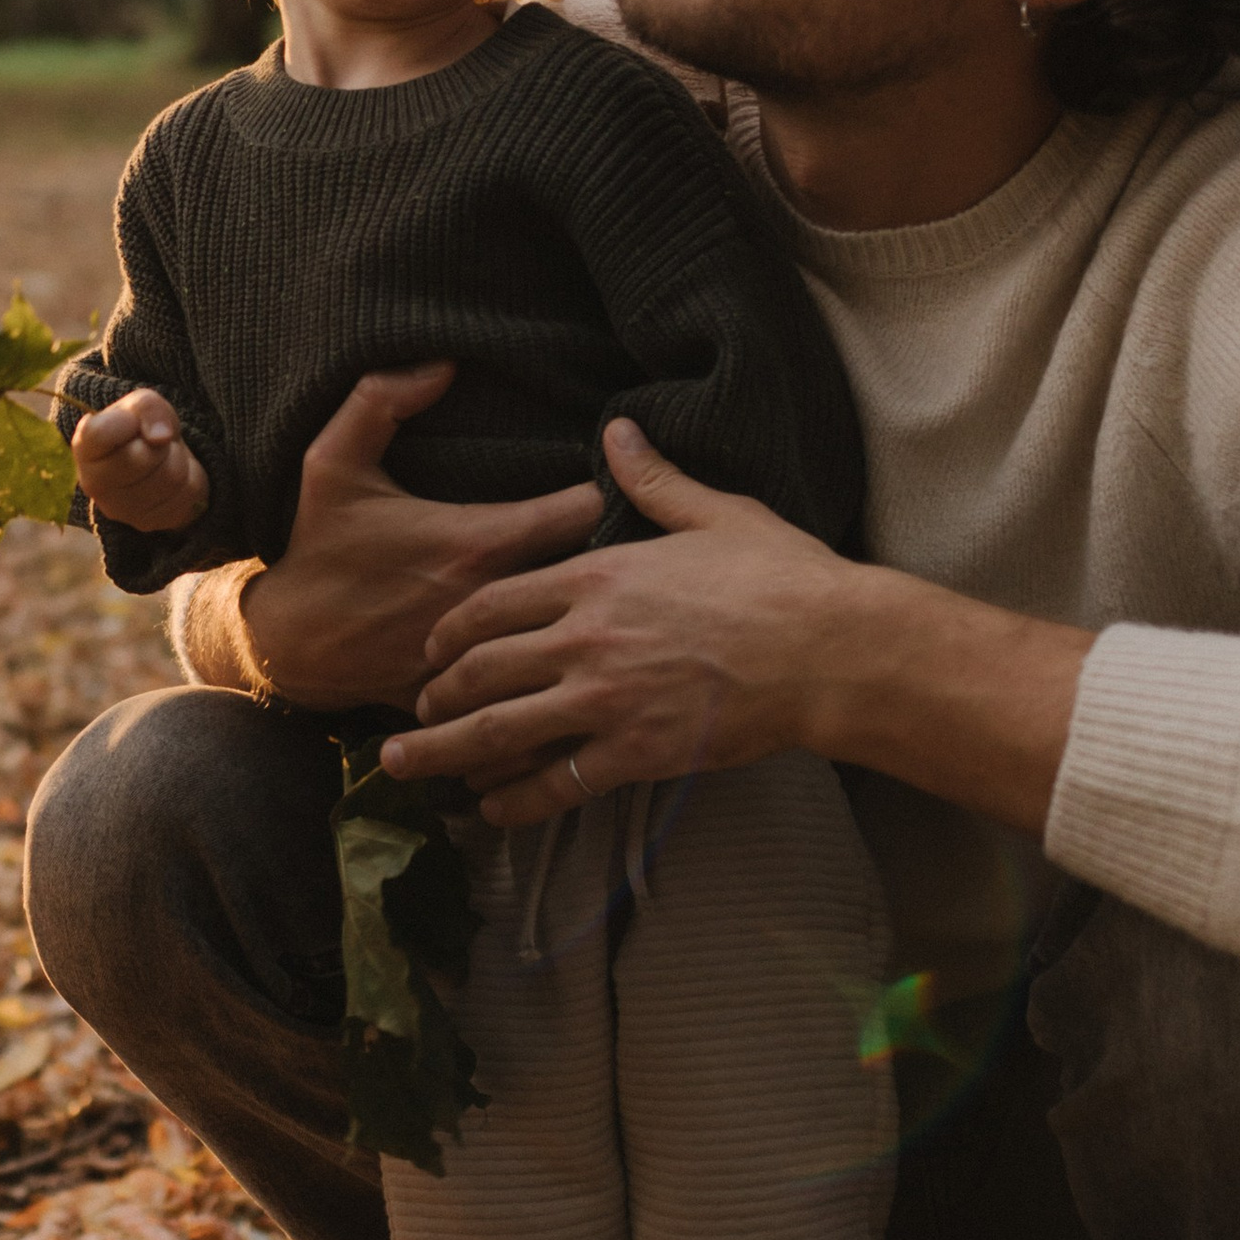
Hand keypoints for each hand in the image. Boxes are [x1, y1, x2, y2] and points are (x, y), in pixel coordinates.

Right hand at [72, 390, 211, 531]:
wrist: (154, 464)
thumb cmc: (140, 431)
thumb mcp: (140, 405)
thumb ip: (146, 408)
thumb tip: (160, 437)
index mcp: (84, 448)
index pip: (99, 434)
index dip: (125, 423)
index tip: (132, 422)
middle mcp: (94, 484)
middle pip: (142, 457)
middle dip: (158, 444)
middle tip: (153, 443)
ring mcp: (121, 510)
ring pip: (170, 476)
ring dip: (177, 460)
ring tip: (164, 459)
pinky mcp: (151, 523)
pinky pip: (187, 495)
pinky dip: (190, 479)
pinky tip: (172, 479)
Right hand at [234, 363, 606, 709]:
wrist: (287, 645)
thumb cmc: (320, 548)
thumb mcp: (331, 462)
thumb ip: (379, 401)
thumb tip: (442, 360)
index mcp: (478, 541)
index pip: (588, 511)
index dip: (614, 494)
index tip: (622, 487)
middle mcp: (494, 599)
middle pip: (599, 577)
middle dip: (622, 560)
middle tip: (638, 545)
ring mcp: (490, 655)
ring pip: (574, 638)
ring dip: (594, 620)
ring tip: (619, 604)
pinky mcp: (480, 698)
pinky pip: (539, 694)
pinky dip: (559, 679)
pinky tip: (575, 664)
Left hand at [384, 420, 1092, 837]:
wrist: (834, 649)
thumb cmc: (784, 578)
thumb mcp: (715, 513)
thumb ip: (652, 478)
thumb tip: (616, 428)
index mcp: (597, 576)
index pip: (492, 601)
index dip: (451, 630)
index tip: (434, 647)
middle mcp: (587, 638)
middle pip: (481, 667)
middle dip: (435, 692)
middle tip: (412, 710)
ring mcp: (608, 699)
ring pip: (500, 730)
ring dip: (444, 750)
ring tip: (405, 765)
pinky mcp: (637, 753)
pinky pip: (557, 783)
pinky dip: (514, 800)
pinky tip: (488, 811)